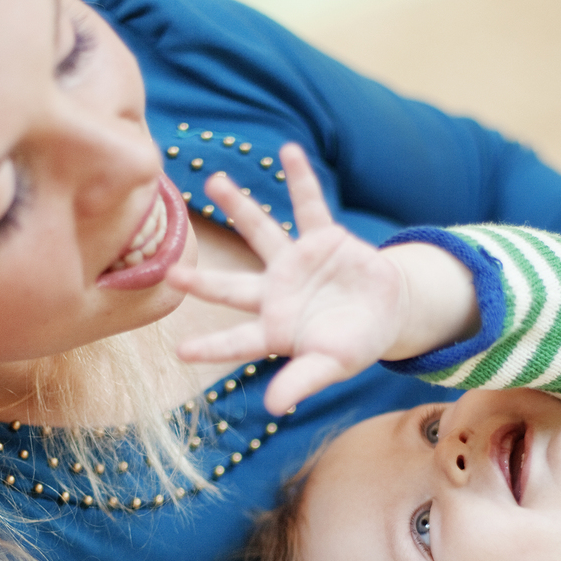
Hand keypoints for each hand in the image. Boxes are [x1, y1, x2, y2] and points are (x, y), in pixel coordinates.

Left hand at [170, 145, 410, 415]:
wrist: (387, 312)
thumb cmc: (354, 344)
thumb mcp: (331, 366)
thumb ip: (302, 382)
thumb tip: (273, 409)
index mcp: (276, 329)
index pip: (238, 341)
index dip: (212, 347)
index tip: (180, 352)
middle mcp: (276, 293)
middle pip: (233, 286)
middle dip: (205, 281)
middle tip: (173, 272)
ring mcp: (296, 263)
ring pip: (260, 232)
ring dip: (239, 207)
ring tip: (212, 181)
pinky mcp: (322, 239)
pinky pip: (310, 205)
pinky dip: (302, 179)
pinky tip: (289, 151)